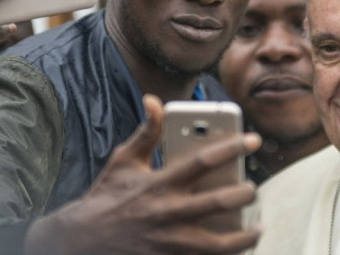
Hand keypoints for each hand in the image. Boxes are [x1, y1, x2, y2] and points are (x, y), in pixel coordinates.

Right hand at [25, 94, 262, 254]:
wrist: (81, 242)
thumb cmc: (107, 197)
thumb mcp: (124, 160)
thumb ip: (146, 131)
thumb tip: (153, 99)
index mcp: (160, 183)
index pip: (203, 161)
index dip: (231, 147)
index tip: (253, 139)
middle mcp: (167, 213)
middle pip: (217, 203)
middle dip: (243, 194)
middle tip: (254, 188)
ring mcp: (169, 243)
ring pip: (217, 244)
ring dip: (244, 236)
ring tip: (258, 226)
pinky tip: (239, 249)